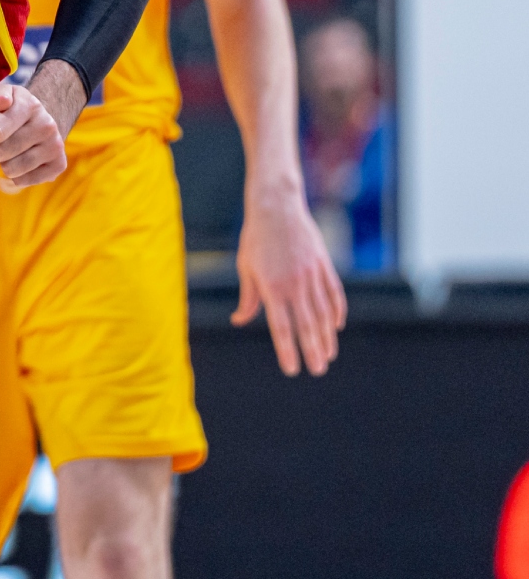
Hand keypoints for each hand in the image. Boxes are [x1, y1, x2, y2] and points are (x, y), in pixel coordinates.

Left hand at [0, 80, 67, 190]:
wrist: (39, 121)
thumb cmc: (12, 109)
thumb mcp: (1, 95)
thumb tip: (3, 101)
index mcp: (30, 106)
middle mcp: (47, 126)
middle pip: (2, 154)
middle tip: (1, 141)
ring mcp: (55, 146)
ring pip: (12, 170)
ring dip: (5, 163)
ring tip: (11, 151)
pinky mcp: (59, 165)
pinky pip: (23, 181)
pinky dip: (16, 175)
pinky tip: (20, 161)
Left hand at [233, 191, 347, 375]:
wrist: (276, 207)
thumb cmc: (255, 239)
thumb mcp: (245, 268)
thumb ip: (248, 298)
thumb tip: (240, 320)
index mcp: (271, 287)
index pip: (281, 327)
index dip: (288, 350)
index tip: (293, 370)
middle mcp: (294, 284)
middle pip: (307, 325)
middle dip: (313, 351)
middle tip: (318, 371)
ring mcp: (312, 275)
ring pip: (323, 313)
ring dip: (327, 337)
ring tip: (328, 355)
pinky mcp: (324, 265)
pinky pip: (334, 294)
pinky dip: (337, 312)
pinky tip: (336, 327)